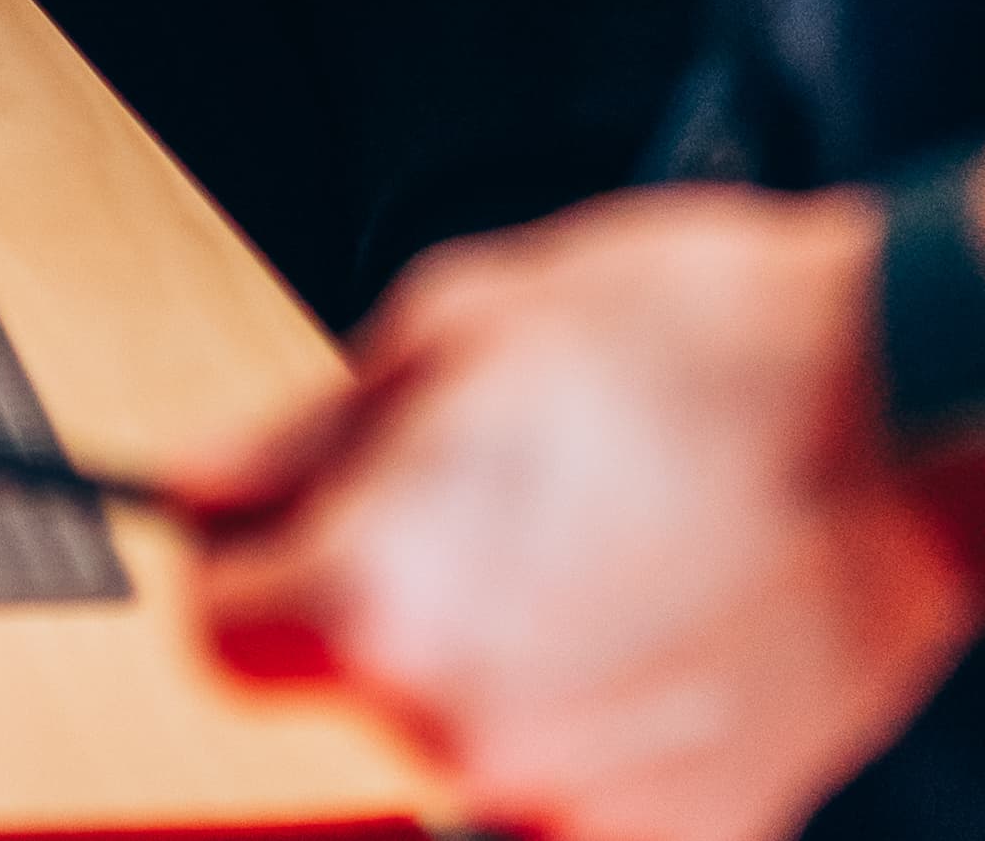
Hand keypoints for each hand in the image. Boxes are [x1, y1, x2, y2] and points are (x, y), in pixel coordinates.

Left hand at [174, 185, 984, 840]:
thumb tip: (203, 486)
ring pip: (464, 737)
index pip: (221, 633)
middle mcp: (467, 734)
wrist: (909, 413)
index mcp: (380, 599)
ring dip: (486, 658)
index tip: (277, 524)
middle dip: (376, 596)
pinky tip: (641, 613)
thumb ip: (300, 435)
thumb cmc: (702, 348)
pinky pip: (578, 782)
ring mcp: (582, 805)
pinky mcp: (687, 837)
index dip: (244, 556)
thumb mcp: (454, 323)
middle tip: (462, 499)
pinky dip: (588, 714)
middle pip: (347, 689)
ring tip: (574, 542)